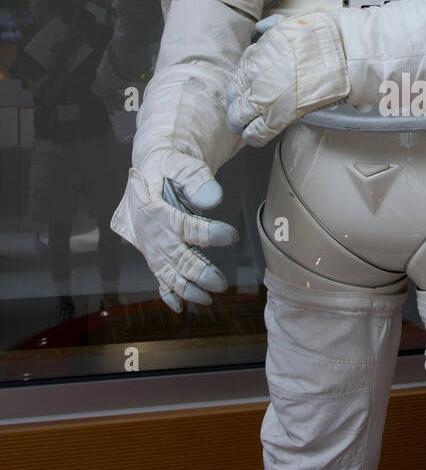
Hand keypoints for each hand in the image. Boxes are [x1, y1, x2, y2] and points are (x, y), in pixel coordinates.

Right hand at [111, 151, 237, 312]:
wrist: (150, 168)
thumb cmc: (168, 164)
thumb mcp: (179, 162)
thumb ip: (194, 178)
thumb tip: (213, 199)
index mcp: (153, 208)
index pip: (183, 225)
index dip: (208, 233)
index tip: (232, 236)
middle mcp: (149, 232)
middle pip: (175, 257)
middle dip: (198, 272)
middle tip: (221, 283)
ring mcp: (150, 246)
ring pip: (168, 272)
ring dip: (187, 288)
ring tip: (209, 298)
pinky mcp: (154, 253)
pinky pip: (158, 276)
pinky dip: (167, 293)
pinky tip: (180, 307)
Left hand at [225, 8, 349, 147]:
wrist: (341, 55)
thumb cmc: (323, 39)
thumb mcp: (291, 22)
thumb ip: (273, 26)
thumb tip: (261, 27)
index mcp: (258, 54)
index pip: (240, 72)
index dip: (242, 82)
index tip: (243, 88)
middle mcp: (256, 75)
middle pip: (235, 93)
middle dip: (235, 103)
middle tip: (236, 111)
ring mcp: (264, 96)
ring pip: (240, 113)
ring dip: (239, 121)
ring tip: (240, 128)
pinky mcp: (277, 115)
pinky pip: (257, 130)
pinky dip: (252, 136)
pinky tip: (251, 138)